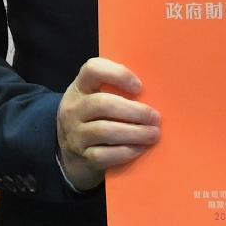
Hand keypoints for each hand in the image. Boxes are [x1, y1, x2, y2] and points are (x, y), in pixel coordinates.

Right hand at [55, 56, 160, 192]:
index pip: (93, 69)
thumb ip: (116, 91)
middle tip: (155, 118)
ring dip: (135, 132)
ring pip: (105, 131)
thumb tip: (156, 92)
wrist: (69, 151)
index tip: (139, 87)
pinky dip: (125, 152)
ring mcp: (75, 133)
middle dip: (135, 111)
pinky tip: (140, 149)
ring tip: (153, 134)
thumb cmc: (94, 118)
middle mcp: (73, 108)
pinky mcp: (82, 156)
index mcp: (80, 87)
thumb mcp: (95, 97)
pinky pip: (104, 154)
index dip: (118, 74)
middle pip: (103, 104)